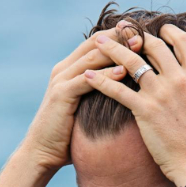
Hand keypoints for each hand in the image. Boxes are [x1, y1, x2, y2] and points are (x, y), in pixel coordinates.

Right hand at [20, 23, 143, 170]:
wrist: (42, 152)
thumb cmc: (67, 134)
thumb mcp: (85, 107)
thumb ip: (99, 92)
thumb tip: (127, 89)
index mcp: (69, 68)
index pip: (97, 42)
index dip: (119, 35)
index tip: (142, 34)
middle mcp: (63, 69)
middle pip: (95, 42)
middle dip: (120, 37)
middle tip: (143, 35)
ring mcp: (60, 80)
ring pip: (92, 56)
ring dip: (117, 52)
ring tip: (139, 48)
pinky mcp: (61, 94)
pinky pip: (87, 80)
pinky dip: (106, 74)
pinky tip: (123, 72)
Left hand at [83, 24, 185, 185]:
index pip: (183, 42)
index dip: (168, 32)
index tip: (157, 29)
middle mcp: (180, 79)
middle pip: (154, 47)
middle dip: (136, 35)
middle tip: (122, 29)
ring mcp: (161, 93)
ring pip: (131, 62)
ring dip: (112, 49)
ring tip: (97, 42)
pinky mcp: (144, 110)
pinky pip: (117, 90)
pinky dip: (99, 81)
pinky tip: (86, 76)